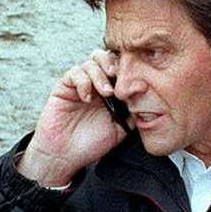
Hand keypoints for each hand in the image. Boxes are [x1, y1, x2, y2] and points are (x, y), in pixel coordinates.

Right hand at [21, 52, 126, 186]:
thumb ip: (132, 112)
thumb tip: (146, 96)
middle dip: (113, 63)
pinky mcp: (64, 86)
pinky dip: (83, 82)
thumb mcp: (120, 129)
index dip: (128, 69)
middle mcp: (95, 84)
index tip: (135, 81)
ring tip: (106, 93)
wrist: (65, 155)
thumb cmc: (91, 144)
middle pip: (105, 57)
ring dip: (100, 74)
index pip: (120, 68)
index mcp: (110, 92)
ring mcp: (80, 84)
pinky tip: (87, 98)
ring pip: (91, 62)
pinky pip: (74, 73)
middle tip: (118, 76)